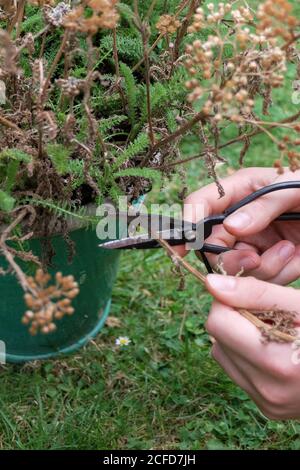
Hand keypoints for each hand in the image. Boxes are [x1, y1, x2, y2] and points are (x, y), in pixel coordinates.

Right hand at [181, 167, 299, 283]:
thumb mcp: (295, 189)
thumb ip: (264, 205)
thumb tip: (230, 227)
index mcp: (239, 191)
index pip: (200, 204)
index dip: (187, 223)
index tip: (183, 246)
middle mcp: (239, 218)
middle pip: (211, 245)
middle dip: (230, 257)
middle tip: (253, 259)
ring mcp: (252, 241)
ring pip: (234, 267)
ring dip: (261, 267)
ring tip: (289, 250)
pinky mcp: (267, 261)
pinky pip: (259, 278)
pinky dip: (277, 273)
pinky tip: (294, 256)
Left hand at [205, 274, 299, 419]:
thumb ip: (255, 293)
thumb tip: (211, 283)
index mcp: (279, 363)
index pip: (218, 322)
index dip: (228, 300)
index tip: (246, 292)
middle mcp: (268, 390)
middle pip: (217, 338)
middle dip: (233, 316)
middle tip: (263, 309)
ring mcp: (267, 402)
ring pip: (223, 355)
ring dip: (236, 336)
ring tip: (270, 328)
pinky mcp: (268, 408)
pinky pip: (238, 372)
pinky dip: (245, 354)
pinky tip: (271, 346)